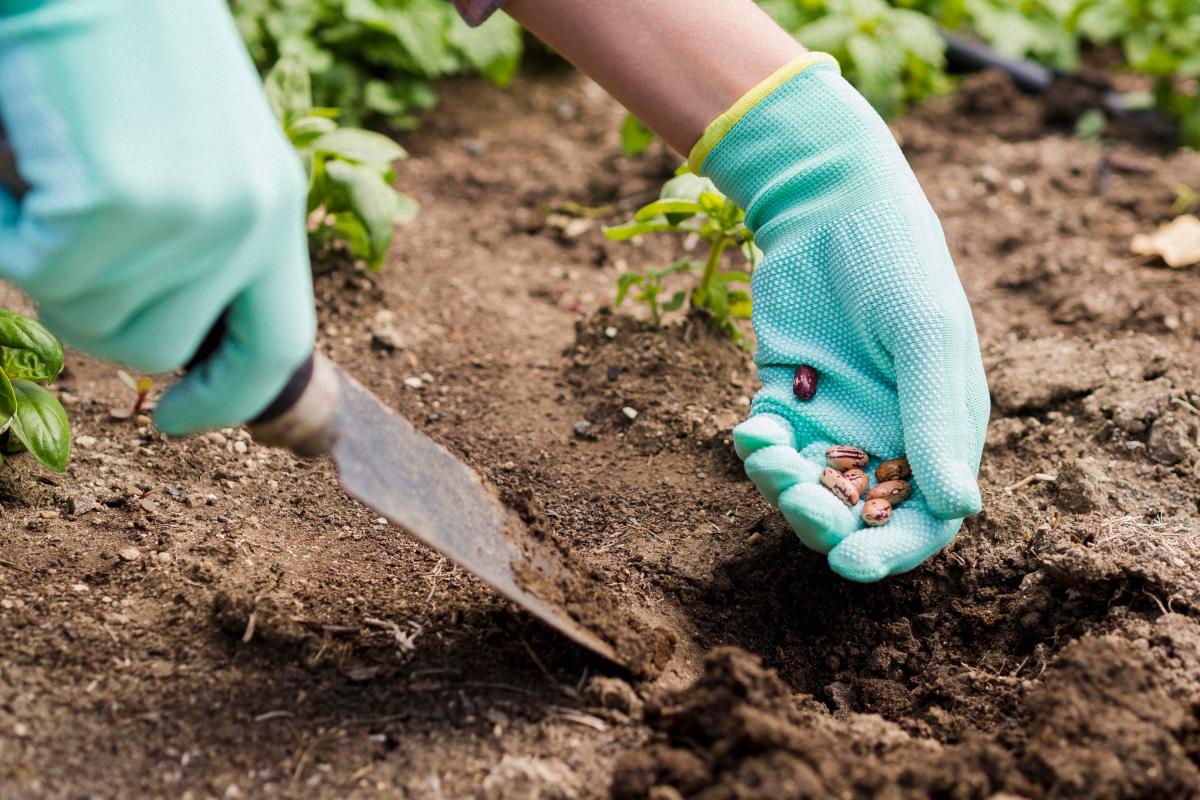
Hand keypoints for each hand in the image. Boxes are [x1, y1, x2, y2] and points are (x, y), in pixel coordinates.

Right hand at [0, 0, 314, 434]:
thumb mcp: (203, 153)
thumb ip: (205, 242)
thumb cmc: (132, 49)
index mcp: (276, 211)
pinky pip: (29, 270)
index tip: (176, 422)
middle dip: (92, 315)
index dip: (225, 401)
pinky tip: (20, 159)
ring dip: (45, 260)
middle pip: (155, 351)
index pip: (275, 350)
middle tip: (62, 240)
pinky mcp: (112, 204)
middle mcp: (247, 223)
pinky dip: (2, 227)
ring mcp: (185, 218)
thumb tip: (171, 342)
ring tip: (53, 174)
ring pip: (85, 318)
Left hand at [696, 58, 988, 581]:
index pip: (925, 517)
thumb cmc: (896, 264)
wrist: (829, 207)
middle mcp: (889, 434)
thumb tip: (960, 511)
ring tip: (764, 450)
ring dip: (781, 485)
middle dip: (824, 522)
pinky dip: (757, 450)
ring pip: (806, 487)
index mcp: (941, 430)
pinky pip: (770, 448)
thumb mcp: (924, 338)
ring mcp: (835, 418)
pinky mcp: (787, 397)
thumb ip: (936, 421)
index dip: (892, 549)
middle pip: (858, 514)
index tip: (851, 564)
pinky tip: (750, 428)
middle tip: (795, 501)